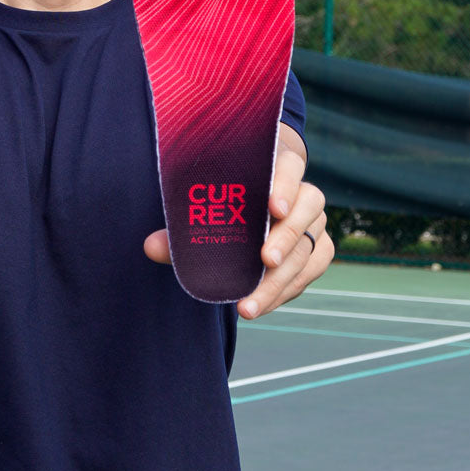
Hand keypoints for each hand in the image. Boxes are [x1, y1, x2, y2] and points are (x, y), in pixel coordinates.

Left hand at [142, 123, 333, 316]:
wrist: (254, 203)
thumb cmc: (226, 199)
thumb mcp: (206, 204)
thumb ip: (181, 226)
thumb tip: (150, 247)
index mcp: (274, 166)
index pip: (289, 166)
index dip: (284, 184)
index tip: (272, 208)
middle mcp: (301, 192)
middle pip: (307, 208)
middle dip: (286, 236)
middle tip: (265, 260)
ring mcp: (313, 221)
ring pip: (312, 246)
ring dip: (282, 278)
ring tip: (250, 304)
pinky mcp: (318, 248)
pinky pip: (312, 270)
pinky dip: (286, 290)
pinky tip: (260, 304)